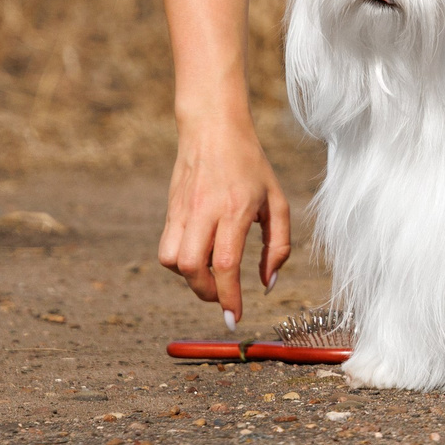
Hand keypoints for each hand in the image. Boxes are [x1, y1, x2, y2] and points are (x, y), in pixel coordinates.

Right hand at [157, 113, 289, 322]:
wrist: (213, 127)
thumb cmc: (251, 165)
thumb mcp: (277, 200)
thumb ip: (278, 245)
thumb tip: (268, 284)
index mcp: (236, 208)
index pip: (227, 263)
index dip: (229, 297)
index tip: (235, 317)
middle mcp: (205, 210)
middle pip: (192, 267)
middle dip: (206, 292)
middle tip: (222, 295)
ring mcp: (183, 209)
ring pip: (171, 260)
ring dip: (190, 277)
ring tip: (211, 272)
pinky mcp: (170, 209)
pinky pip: (166, 248)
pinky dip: (180, 261)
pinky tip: (199, 254)